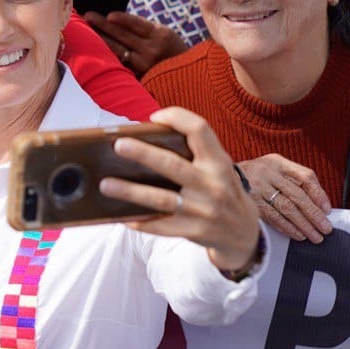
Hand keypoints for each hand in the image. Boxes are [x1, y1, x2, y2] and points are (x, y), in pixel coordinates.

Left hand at [84, 11, 187, 75]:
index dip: (123, 19)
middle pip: (123, 35)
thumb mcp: (164, 36)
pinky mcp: (138, 75)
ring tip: (87, 31)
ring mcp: (144, 63)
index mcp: (160, 34)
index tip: (108, 15)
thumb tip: (115, 21)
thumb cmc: (171, 52)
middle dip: (103, 25)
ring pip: (118, 50)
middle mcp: (152, 49)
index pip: (138, 24)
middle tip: (88, 16)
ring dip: (101, 39)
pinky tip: (95, 50)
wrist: (186, 76)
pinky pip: (119, 62)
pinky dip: (107, 55)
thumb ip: (144, 30)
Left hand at [98, 107, 259, 271]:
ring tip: (106, 184)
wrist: (243, 232)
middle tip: (118, 145)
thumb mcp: (218, 168)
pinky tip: (122, 217)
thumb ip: (195, 154)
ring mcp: (202, 210)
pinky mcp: (193, 231)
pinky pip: (160, 227)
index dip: (178, 118)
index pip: (200, 130)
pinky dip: (140, 221)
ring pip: (161, 199)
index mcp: (218, 162)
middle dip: (144, 154)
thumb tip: (146, 140)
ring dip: (130, 192)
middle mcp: (212, 184)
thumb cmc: (222, 190)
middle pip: (173, 165)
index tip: (154, 117)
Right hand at [237, 155, 332, 242]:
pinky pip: (272, 217)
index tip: (327, 209)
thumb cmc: (252, 175)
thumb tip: (318, 204)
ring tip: (314, 235)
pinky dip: (287, 227)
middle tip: (325, 228)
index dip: (319, 194)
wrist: (219, 178)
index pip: (305, 176)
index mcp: (277, 162)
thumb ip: (292, 180)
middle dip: (314, 214)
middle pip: (297, 195)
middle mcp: (267, 173)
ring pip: (286, 208)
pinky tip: (297, 234)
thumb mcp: (272, 168)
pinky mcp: (249, 202)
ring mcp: (257, 188)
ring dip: (303, 224)